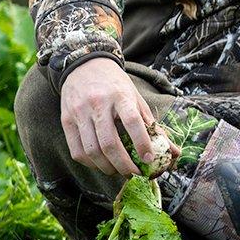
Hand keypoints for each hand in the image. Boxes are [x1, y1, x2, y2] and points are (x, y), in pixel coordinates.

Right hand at [60, 58, 174, 176]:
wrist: (84, 66)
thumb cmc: (115, 85)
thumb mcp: (136, 98)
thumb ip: (152, 124)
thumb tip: (172, 151)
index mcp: (120, 96)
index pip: (132, 122)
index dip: (142, 143)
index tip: (149, 159)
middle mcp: (98, 104)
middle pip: (109, 143)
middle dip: (124, 164)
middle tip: (135, 174)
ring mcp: (79, 113)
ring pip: (92, 151)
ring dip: (108, 168)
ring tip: (120, 172)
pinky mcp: (66, 122)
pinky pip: (77, 151)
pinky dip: (91, 164)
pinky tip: (102, 165)